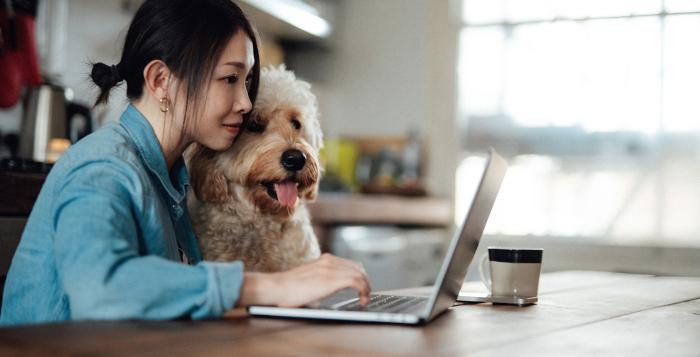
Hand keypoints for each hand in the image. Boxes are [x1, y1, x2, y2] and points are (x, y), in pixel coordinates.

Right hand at [237, 253, 370, 307]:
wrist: (275, 288)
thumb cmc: (285, 290)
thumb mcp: (306, 282)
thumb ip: (318, 284)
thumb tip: (321, 297)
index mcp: (323, 260)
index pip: (349, 264)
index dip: (359, 276)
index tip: (361, 288)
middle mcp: (328, 260)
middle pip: (358, 267)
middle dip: (365, 281)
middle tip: (365, 295)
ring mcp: (331, 268)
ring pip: (360, 274)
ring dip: (366, 287)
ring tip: (365, 299)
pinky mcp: (332, 278)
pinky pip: (358, 281)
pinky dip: (364, 291)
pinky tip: (362, 301)